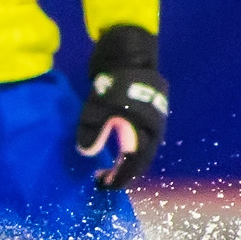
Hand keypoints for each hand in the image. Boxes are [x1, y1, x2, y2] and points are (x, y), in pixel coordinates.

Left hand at [75, 24, 166, 189]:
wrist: (130, 53)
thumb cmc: (114, 80)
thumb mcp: (98, 107)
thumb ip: (93, 132)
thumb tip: (87, 154)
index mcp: (143, 132)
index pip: (134, 164)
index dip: (120, 178)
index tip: (104, 186)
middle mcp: (153, 129)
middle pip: (140, 160)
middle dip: (123, 173)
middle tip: (103, 180)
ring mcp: (152, 120)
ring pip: (142, 149)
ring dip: (127, 162)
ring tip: (109, 169)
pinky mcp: (147, 112)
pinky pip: (141, 138)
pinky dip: (130, 149)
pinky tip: (117, 149)